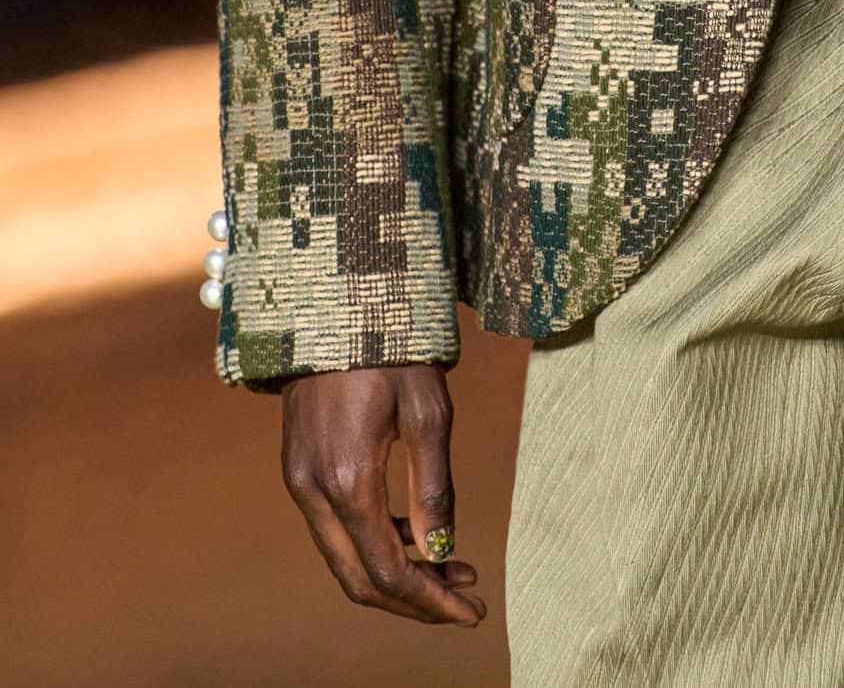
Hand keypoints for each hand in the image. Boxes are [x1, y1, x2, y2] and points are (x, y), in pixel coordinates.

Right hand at [280, 364, 485, 625]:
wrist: (333, 302)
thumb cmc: (391, 348)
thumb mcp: (430, 410)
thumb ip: (434, 487)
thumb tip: (441, 552)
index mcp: (349, 480)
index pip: (388, 571)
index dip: (431, 602)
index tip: (473, 613)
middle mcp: (313, 491)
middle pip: (359, 579)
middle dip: (414, 600)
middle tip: (464, 600)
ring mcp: (299, 481)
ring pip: (344, 557)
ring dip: (396, 571)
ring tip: (453, 566)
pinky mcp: (298, 468)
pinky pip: (335, 528)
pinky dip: (375, 542)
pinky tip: (416, 532)